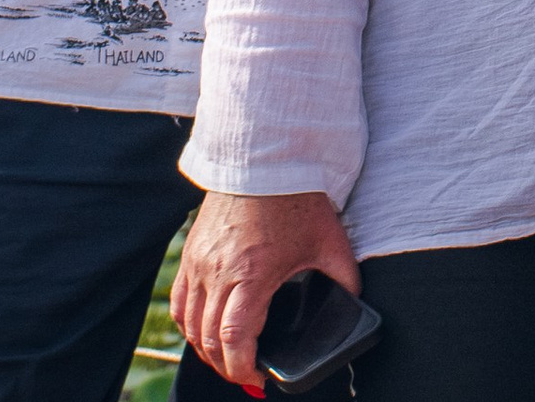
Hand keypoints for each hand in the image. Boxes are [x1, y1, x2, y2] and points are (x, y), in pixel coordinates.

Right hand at [173, 190, 358, 394]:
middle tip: (247, 373)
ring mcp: (199, 263)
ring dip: (206, 349)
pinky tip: (204, 330)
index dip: (243, 368)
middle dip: (227, 367)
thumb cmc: (297, 196)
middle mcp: (218, 273)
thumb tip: (355, 301)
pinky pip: (179, 302)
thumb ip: (343, 275)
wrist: (265, 156)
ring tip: (228, 358)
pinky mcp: (190, 253)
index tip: (259, 378)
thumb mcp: (328, 239)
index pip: (234, 339)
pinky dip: (189, 324)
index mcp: (252, 274)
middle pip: (209, 341)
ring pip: (190, 325)